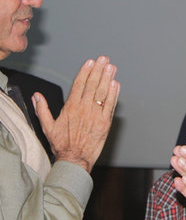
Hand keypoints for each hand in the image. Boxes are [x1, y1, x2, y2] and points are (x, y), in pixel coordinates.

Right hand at [33, 56, 119, 172]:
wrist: (74, 160)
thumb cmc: (61, 144)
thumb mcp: (47, 127)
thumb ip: (42, 109)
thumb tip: (36, 96)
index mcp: (70, 108)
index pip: (78, 85)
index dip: (85, 72)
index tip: (90, 62)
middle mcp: (83, 109)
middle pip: (92, 85)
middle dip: (98, 70)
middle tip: (104, 59)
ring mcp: (95, 115)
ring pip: (102, 93)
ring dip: (107, 78)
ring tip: (111, 67)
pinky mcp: (105, 123)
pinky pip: (110, 105)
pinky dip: (114, 94)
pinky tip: (116, 84)